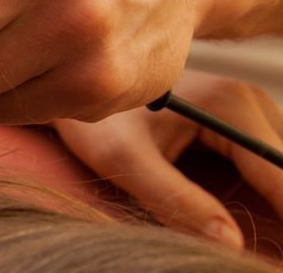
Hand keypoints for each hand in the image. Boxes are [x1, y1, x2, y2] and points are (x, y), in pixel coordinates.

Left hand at [54, 70, 282, 247]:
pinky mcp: (238, 121)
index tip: (280, 262)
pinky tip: (250, 221)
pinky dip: (265, 193)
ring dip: (275, 203)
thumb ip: (175, 199)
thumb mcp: (124, 160)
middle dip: (282, 213)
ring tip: (265, 242)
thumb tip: (231, 243)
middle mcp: (248, 99)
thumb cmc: (97, 121)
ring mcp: (247, 108)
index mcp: (229, 104)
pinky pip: (266, 162)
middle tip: (271, 258)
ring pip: (280, 166)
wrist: (80, 88)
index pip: (282, 174)